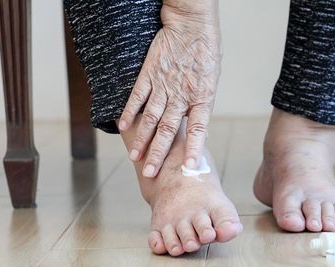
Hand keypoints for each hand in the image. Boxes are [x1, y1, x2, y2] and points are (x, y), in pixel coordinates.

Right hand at [118, 2, 220, 177]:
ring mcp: (164, 85)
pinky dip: (130, 112)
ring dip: (142, 139)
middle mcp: (182, 95)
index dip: (193, 149)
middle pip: (168, 129)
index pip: (198, 129)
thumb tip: (196, 126)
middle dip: (158, 153)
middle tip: (150, 172)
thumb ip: (201, 104)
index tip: (188, 167)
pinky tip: (124, 127)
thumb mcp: (211, 82)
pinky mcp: (150, 74)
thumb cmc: (206, 54)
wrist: (192, 25)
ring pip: (150, 117)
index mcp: (202, 98)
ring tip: (134, 157)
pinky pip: (138, 96)